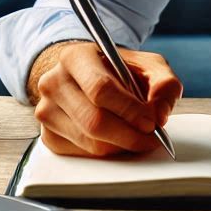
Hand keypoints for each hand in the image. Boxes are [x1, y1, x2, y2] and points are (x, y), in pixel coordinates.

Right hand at [30, 41, 181, 156]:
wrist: (85, 75)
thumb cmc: (117, 70)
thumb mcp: (147, 65)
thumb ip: (164, 84)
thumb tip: (160, 115)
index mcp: (75, 56)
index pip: (100, 88)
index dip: (129, 110)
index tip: (151, 122)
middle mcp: (54, 82)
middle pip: (93, 120)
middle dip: (129, 135)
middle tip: (151, 137)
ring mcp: (47, 110)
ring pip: (90, 142)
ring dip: (122, 145)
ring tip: (139, 136)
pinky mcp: (48, 135)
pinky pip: (83, 154)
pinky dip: (108, 151)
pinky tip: (117, 138)